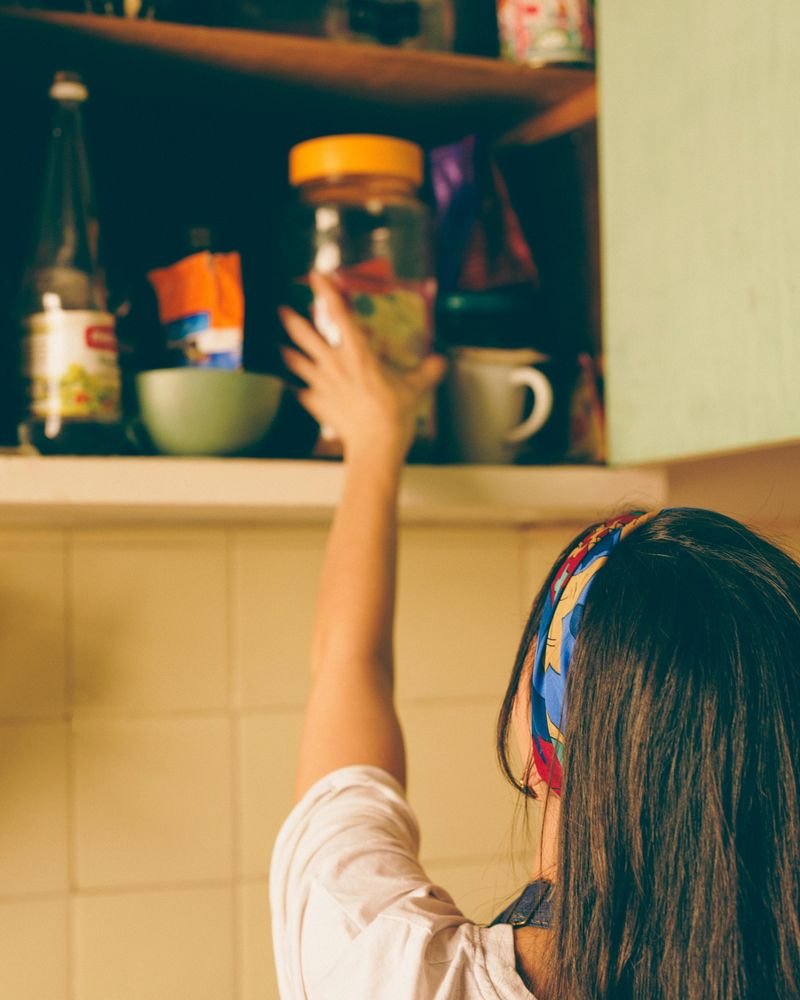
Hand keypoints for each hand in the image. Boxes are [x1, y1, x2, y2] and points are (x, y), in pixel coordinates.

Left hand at [279, 273, 446, 463]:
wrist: (374, 445)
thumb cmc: (393, 414)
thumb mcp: (415, 389)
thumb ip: (427, 372)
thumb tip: (441, 362)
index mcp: (358, 353)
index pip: (339, 315)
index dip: (326, 292)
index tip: (316, 277)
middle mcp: (335, 363)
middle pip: (306, 335)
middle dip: (292, 320)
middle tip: (282, 309)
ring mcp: (321, 384)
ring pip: (295, 360)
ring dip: (285, 350)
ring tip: (277, 344)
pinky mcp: (315, 403)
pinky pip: (298, 390)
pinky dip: (292, 385)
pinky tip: (289, 384)